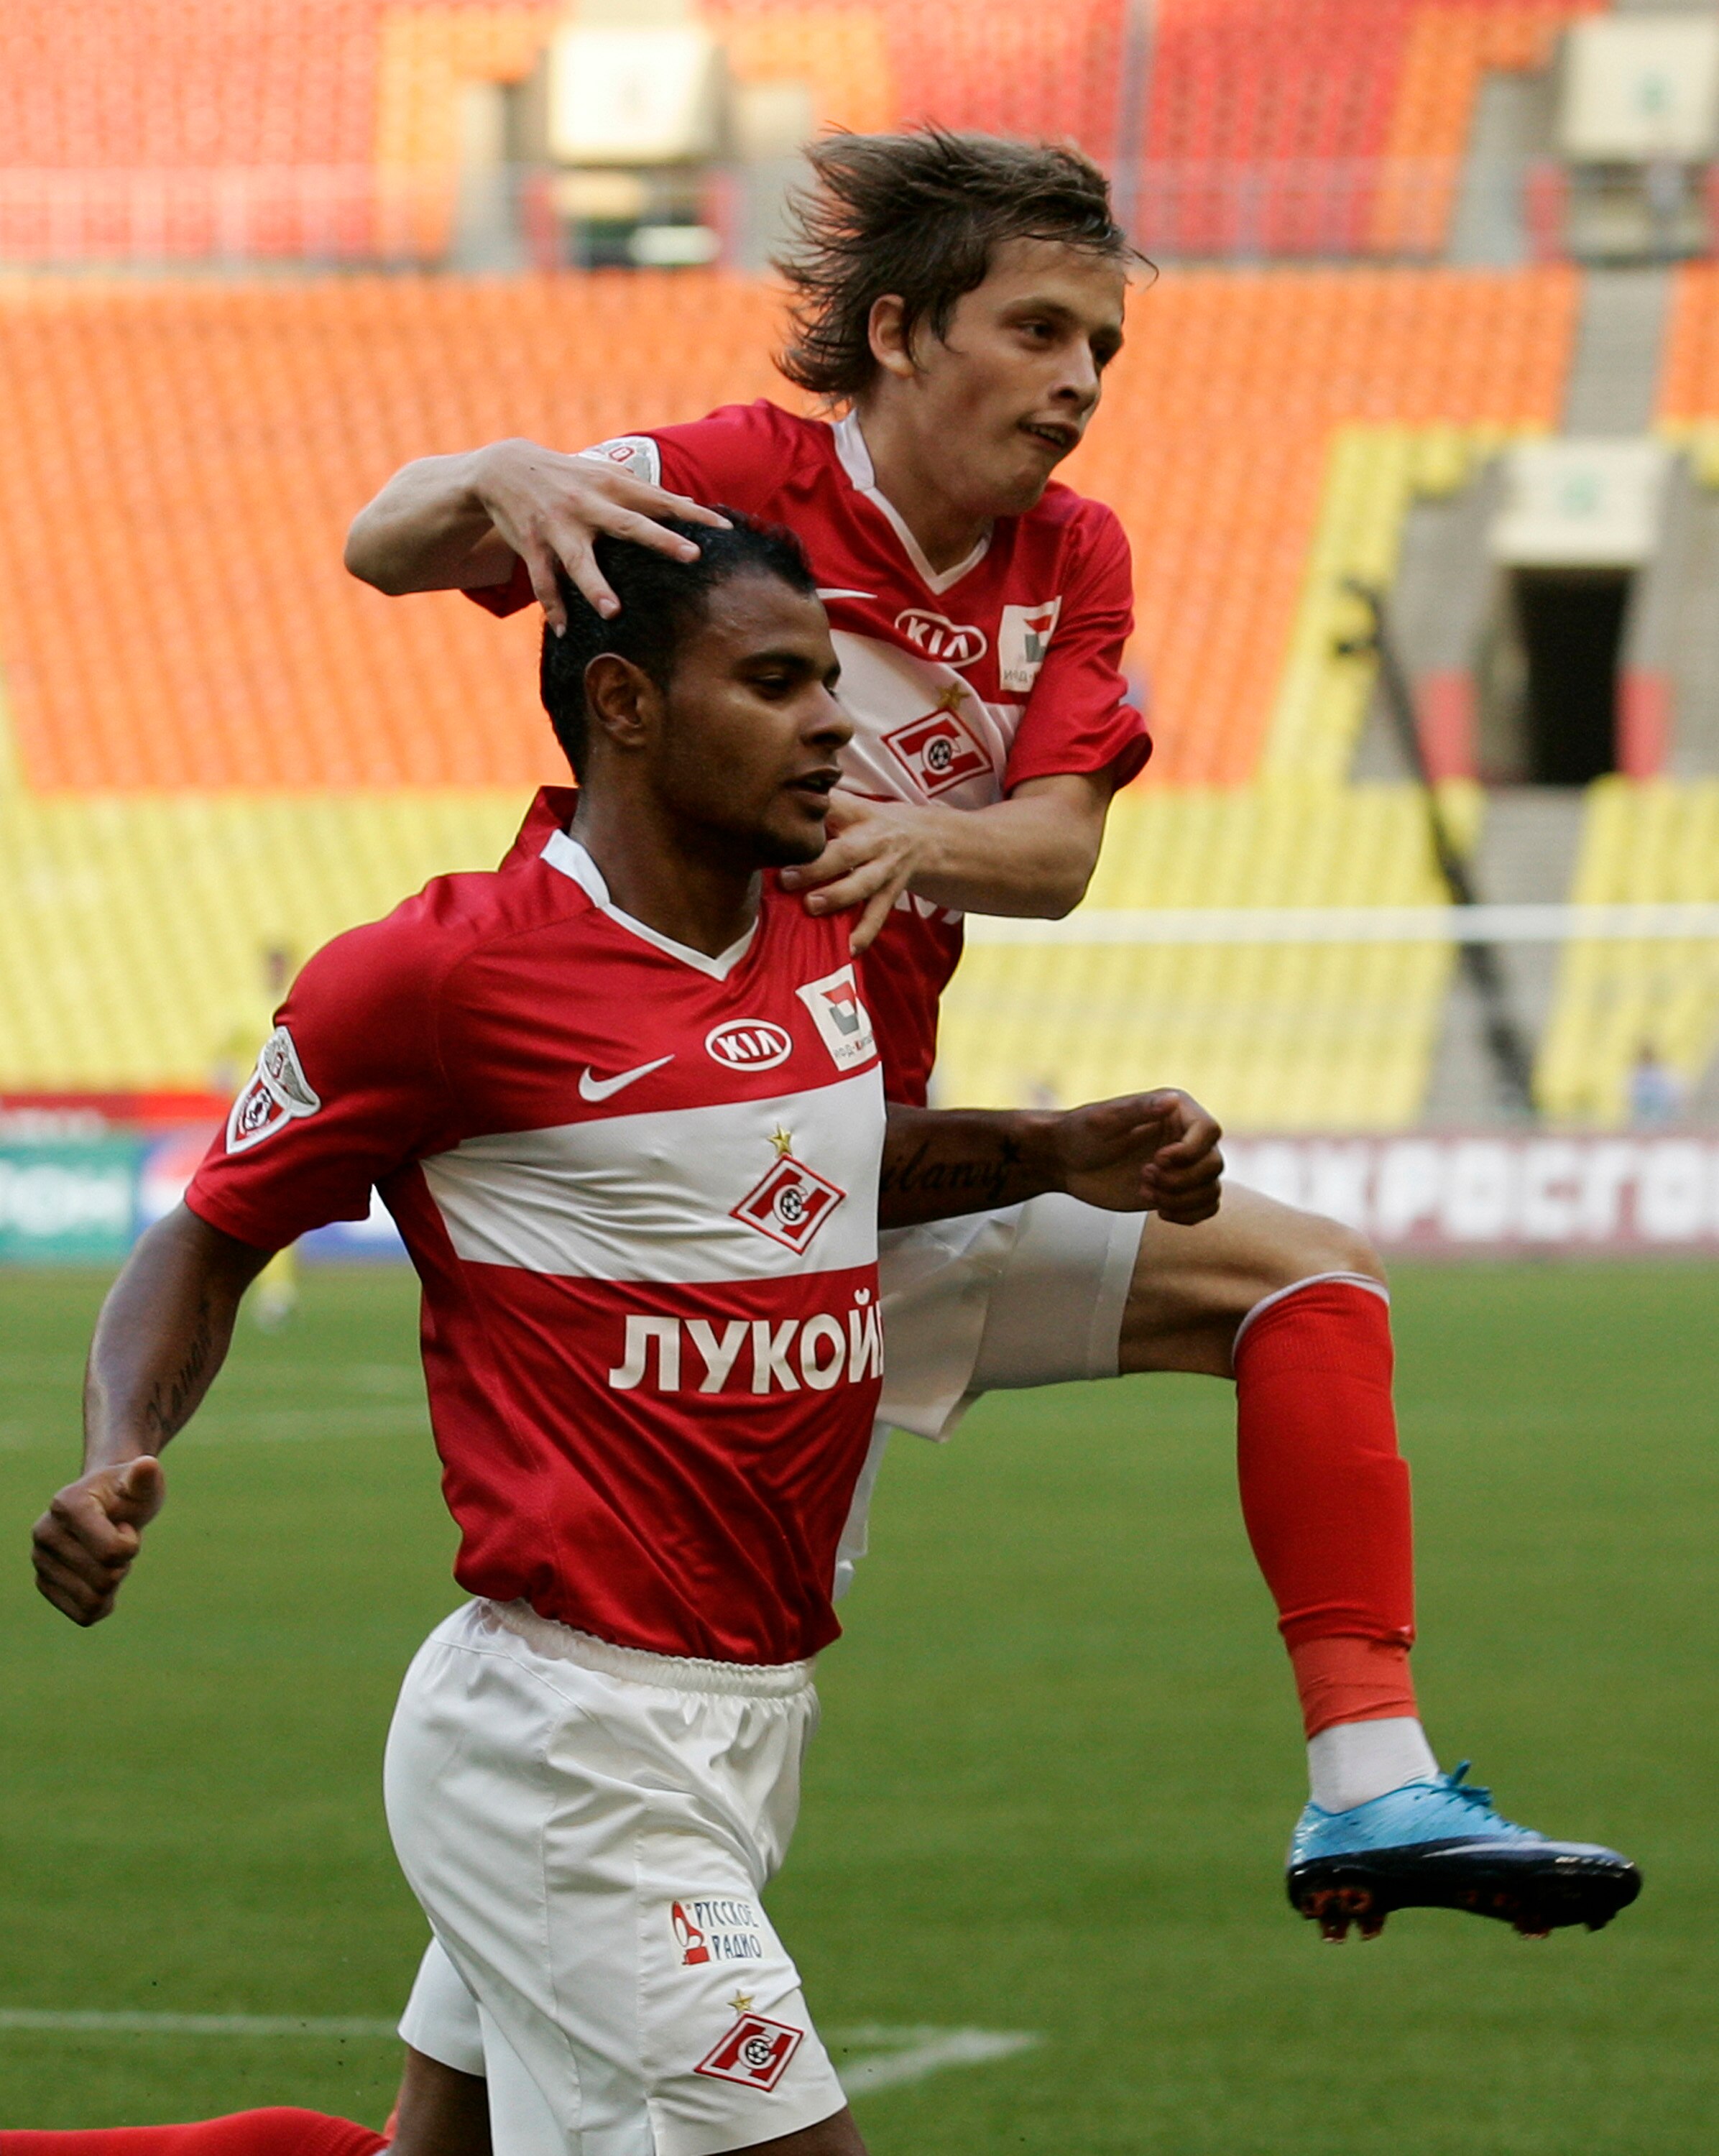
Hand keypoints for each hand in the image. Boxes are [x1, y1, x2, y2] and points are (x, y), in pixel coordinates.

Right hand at [31, 1456, 165, 1625]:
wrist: (109, 1504)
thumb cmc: (129, 1492)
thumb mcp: (143, 1482)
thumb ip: (146, 1477)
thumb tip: (147, 1465)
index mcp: (66, 1505)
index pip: (113, 1552)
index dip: (131, 1544)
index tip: (124, 1524)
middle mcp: (44, 1533)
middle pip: (104, 1580)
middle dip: (123, 1564)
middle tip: (115, 1541)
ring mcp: (40, 1561)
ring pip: (92, 1602)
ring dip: (112, 1584)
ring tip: (105, 1557)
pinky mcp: (44, 1585)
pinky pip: (83, 1615)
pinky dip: (102, 1603)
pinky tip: (99, 1578)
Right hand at [471, 440, 730, 628]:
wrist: (505, 467)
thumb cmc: (570, 478)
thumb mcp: (604, 477)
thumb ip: (641, 494)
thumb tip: (689, 507)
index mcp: (611, 487)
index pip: (660, 501)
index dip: (693, 514)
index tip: (724, 529)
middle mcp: (587, 505)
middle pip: (629, 525)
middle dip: (661, 540)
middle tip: (691, 556)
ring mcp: (558, 527)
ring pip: (579, 561)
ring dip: (595, 587)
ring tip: (613, 612)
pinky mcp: (532, 546)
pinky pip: (542, 581)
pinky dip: (553, 606)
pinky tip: (565, 630)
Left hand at [779, 791, 936, 951]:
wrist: (922, 838)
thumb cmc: (868, 823)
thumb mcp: (850, 806)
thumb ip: (820, 804)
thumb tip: (773, 794)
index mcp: (858, 814)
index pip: (835, 808)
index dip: (813, 814)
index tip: (782, 822)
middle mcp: (874, 840)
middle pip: (846, 853)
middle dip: (816, 866)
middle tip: (786, 878)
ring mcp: (886, 869)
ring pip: (863, 884)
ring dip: (838, 896)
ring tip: (811, 907)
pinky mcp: (892, 893)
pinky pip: (879, 915)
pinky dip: (865, 933)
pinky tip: (849, 948)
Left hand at [1054, 1089, 1223, 1224]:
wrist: (1066, 1161)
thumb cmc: (1080, 1133)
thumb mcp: (1104, 1120)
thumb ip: (1139, 1109)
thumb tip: (1173, 1100)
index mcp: (1175, 1111)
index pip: (1209, 1130)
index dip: (1190, 1151)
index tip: (1157, 1160)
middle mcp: (1185, 1137)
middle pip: (1214, 1164)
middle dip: (1180, 1179)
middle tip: (1144, 1177)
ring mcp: (1183, 1165)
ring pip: (1211, 1188)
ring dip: (1181, 1199)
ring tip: (1145, 1192)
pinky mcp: (1178, 1189)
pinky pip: (1206, 1206)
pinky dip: (1189, 1215)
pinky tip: (1159, 1211)